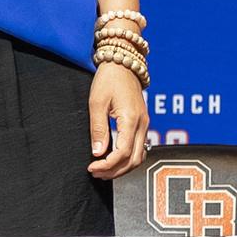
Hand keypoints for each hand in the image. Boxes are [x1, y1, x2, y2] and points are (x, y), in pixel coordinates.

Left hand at [87, 62, 148, 178]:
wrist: (122, 63)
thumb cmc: (108, 79)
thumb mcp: (97, 103)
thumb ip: (98, 129)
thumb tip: (98, 152)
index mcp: (131, 120)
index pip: (122, 153)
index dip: (107, 165)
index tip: (92, 167)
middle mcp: (142, 124)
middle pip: (134, 160)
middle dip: (115, 171)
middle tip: (96, 173)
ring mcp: (145, 124)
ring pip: (139, 156)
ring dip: (122, 167)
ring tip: (103, 170)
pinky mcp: (142, 123)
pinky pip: (140, 148)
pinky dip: (128, 158)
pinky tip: (114, 160)